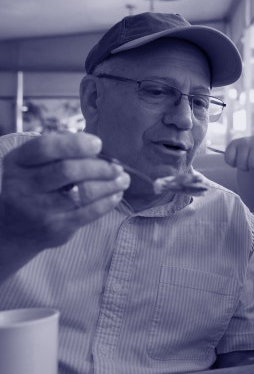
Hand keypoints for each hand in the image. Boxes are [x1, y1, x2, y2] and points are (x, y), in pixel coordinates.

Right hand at [0, 132, 129, 251]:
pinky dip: (107, 202)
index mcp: (17, 163)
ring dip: (110, 185)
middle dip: (99, 167)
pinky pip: (88, 213)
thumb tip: (90, 142)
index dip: (75, 144)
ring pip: (82, 193)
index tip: (98, 144)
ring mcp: (39, 210)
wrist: (10, 230)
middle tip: (117, 167)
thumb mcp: (30, 164)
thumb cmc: (30, 185)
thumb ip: (56, 149)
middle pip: (67, 171)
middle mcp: (24, 186)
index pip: (44, 148)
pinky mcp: (55, 229)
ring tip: (123, 179)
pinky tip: (116, 194)